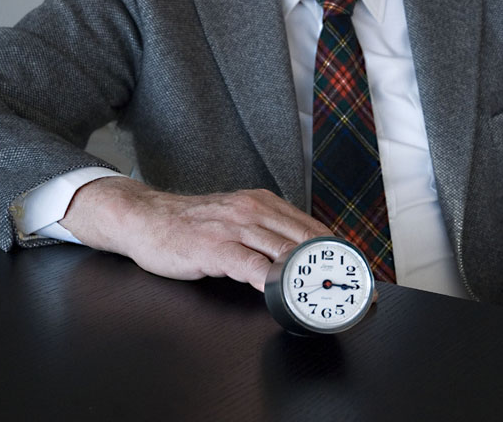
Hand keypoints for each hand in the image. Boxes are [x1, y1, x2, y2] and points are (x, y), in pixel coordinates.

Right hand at [60, 178, 331, 291]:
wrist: (144, 217)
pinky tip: (285, 294)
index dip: (340, 253)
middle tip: (356, 295)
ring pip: (285, 251)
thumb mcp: (236, 221)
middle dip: (335, 269)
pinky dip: (271, 280)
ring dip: (312, 278)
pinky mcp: (214, 247)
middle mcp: (254, 210)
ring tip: (333, 298)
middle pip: (307, 241)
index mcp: (264, 203)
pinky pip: (250, 264)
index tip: (359, 275)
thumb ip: (265, 235)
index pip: (313, 228)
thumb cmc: (190, 225)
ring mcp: (234, 227)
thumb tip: (297, 261)